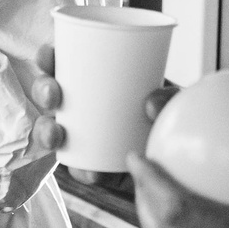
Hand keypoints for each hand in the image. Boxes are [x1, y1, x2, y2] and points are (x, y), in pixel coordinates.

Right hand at [21, 54, 178, 176]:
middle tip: (53, 94)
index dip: (49, 58)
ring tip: (56, 135)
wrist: (186, 160)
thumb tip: (149, 104)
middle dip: (43, 91)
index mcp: (99, 79)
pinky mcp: (98, 167)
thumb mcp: (177, 98)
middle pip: (53, 95)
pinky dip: (81, 170)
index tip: (47, 56)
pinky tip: (89, 171)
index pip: (66, 62)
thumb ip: (169, 96)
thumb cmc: (175, 116)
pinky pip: (81, 169)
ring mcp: (87, 137)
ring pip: (56, 132)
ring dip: (47, 132)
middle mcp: (87, 106)